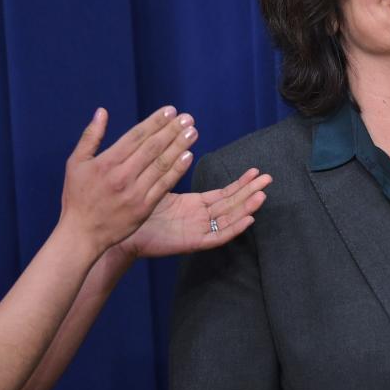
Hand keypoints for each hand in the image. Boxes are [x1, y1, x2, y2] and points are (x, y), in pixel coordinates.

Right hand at [59, 106, 198, 258]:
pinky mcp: (144, 208)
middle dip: (172, 130)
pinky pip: (164, 185)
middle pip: (152, 148)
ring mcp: (135, 193)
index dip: (155, 122)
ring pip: (161, 164)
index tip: (170, 110)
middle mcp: (122, 176)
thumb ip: (90, 136)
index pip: (136, 136)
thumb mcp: (76, 163)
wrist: (81, 234)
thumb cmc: (77, 196)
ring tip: (192, 132)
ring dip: (179, 146)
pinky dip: (177, 170)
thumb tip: (102, 112)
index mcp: (106, 163)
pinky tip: (188, 156)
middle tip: (188, 118)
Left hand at [112, 168, 271, 261]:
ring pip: (228, 219)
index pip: (223, 193)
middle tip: (269, 178)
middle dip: (250, 191)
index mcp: (194, 205)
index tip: (255, 170)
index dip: (240, 183)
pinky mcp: (191, 242)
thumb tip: (183, 147)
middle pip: (231, 204)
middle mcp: (199, 218)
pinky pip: (217, 236)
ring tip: (262, 195)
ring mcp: (197, 230)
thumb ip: (173, 168)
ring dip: (246, 207)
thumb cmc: (137, 208)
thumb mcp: (159, 183)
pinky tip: (248, 218)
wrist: (120, 230)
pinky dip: (233, 228)